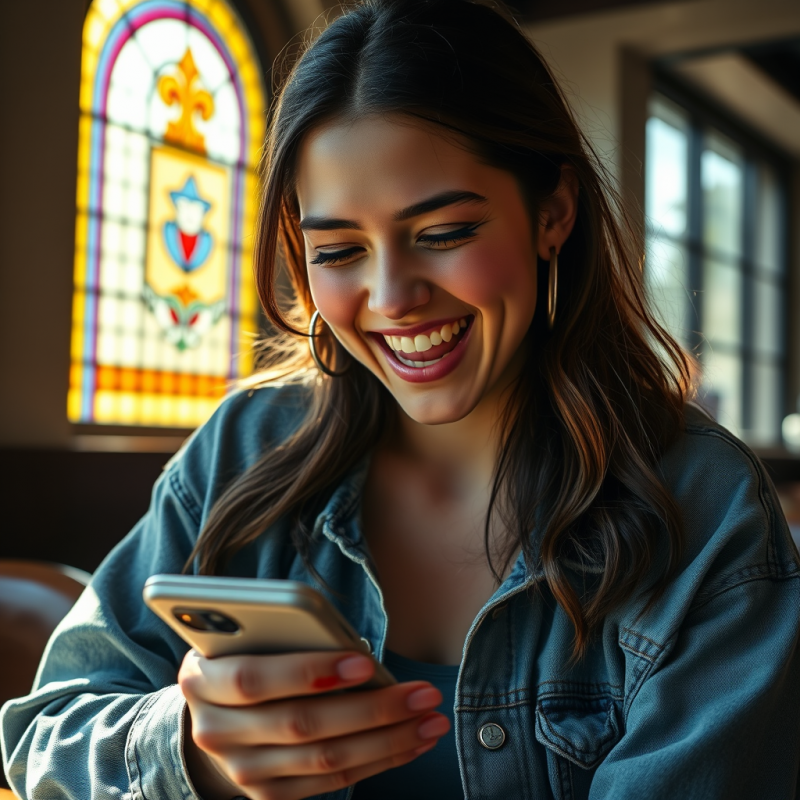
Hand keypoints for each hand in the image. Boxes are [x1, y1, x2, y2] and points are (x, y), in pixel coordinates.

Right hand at [178, 649, 450, 799]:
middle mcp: (216, 731)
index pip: (255, 680)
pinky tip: (411, 742)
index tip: (364, 663)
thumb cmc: (244, 654)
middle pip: (301, 725)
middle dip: (371, 710)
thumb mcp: (248, 633)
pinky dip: (377, 761)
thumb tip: (350, 647)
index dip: (309, 672)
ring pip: (324, 760)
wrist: (215, 712)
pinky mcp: (268, 794)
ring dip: (387, 740)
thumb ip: (284, 634)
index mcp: (202, 680)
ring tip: (430, 719)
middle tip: (423, 693)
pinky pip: (331, 782)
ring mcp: (242, 770)